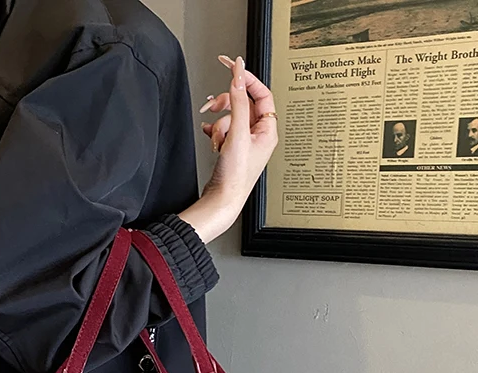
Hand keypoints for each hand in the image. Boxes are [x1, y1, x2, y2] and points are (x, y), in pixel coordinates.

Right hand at [178, 55, 277, 243]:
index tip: (231, 66)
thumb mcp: (237, 134)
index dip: (246, 78)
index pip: (261, 92)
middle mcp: (259, 134)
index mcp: (268, 129)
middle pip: (241, 103)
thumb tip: (239, 75)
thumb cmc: (235, 177)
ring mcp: (245, 141)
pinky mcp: (232, 148)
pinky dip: (214, 132)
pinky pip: (223, 129)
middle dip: (225, 106)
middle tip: (212, 107)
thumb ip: (237, 101)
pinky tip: (210, 138)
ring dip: (218, 124)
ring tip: (216, 138)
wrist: (222, 200)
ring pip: (229, 116)